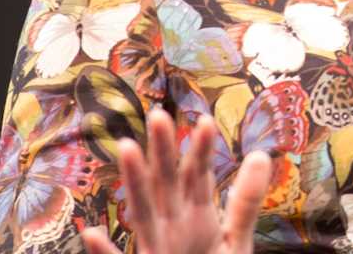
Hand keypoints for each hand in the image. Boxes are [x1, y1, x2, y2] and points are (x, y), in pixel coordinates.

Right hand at [81, 108, 271, 253]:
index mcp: (196, 218)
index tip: (205, 120)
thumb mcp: (235, 240)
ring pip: (143, 213)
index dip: (201, 151)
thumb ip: (245, 202)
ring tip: (128, 148)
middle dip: (163, 152)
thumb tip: (260, 154)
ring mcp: (156, 250)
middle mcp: (172, 228)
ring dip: (135, 183)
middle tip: (159, 114)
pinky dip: (105, 253)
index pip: (197, 177)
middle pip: (167, 184)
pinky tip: (92, 234)